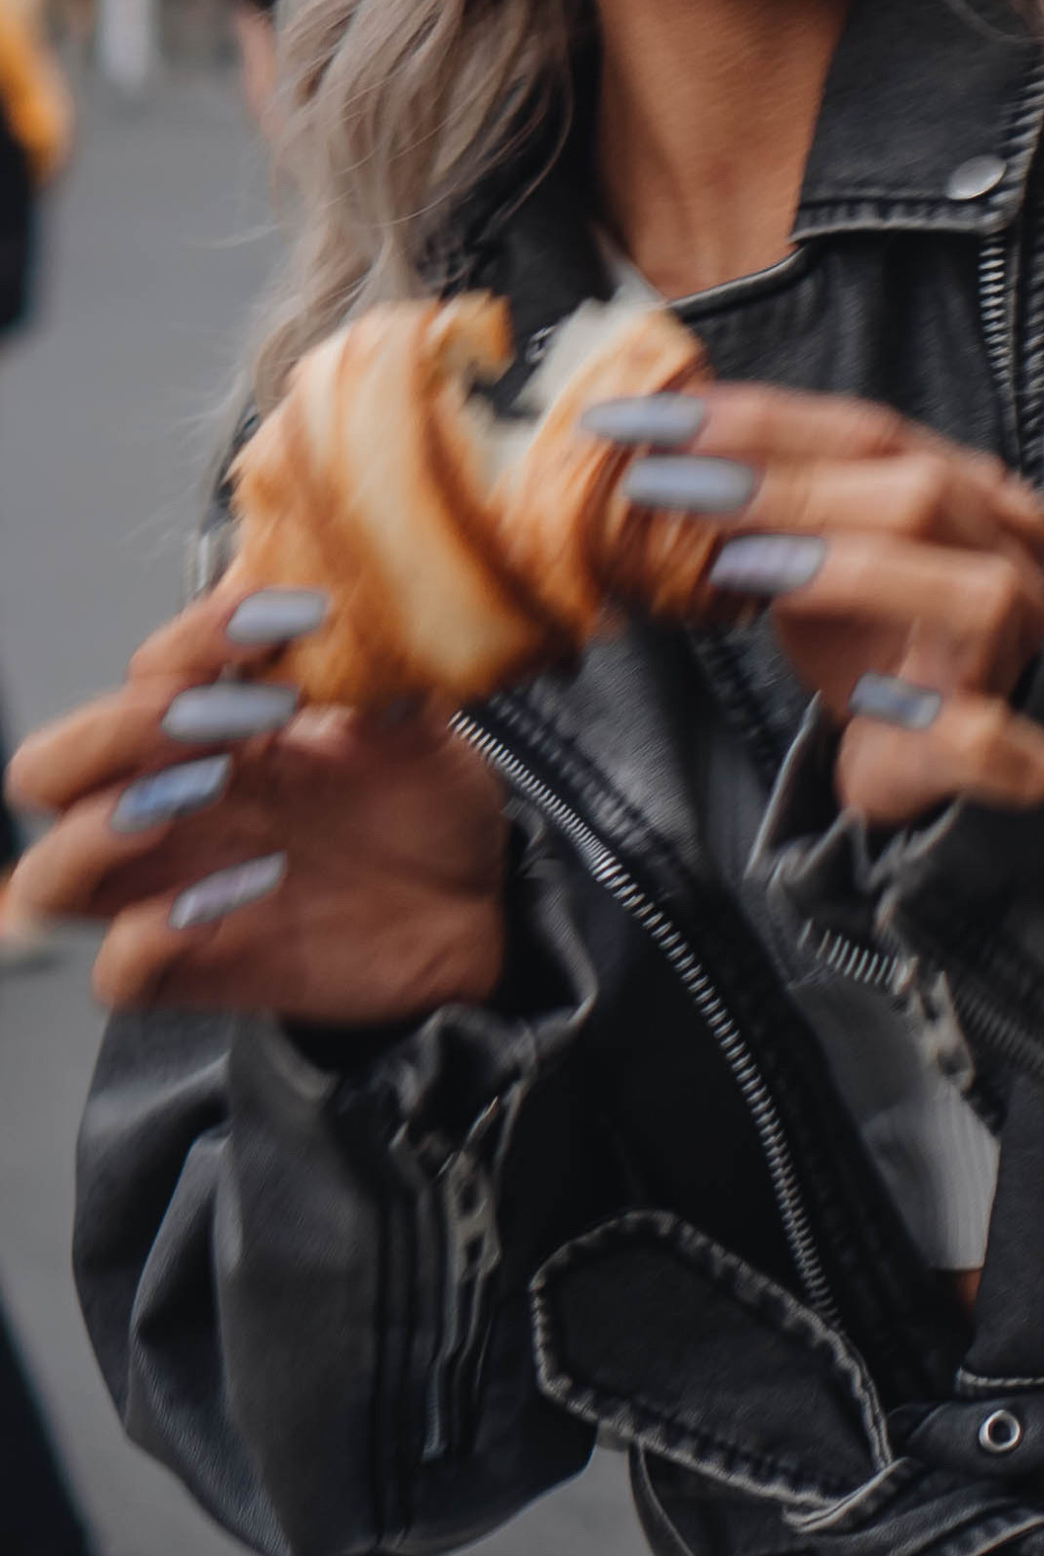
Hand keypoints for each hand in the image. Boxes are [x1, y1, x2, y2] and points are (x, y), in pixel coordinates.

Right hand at [7, 583, 508, 1018]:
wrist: (483, 905)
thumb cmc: (427, 808)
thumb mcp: (410, 719)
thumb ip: (371, 657)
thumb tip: (350, 583)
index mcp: (217, 734)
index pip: (147, 672)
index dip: (197, 638)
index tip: (283, 620)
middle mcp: (179, 809)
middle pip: (49, 770)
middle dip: (112, 732)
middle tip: (210, 715)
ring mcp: (177, 891)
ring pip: (49, 877)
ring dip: (104, 825)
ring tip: (202, 790)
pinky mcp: (205, 969)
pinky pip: (120, 972)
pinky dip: (153, 935)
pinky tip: (237, 891)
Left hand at [592, 388, 1043, 831]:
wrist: (916, 761)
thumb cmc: (867, 644)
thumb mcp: (812, 557)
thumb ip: (775, 504)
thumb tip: (668, 446)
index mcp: (970, 497)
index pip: (870, 432)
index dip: (761, 419)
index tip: (654, 418)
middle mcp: (1007, 560)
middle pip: (918, 491)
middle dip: (786, 478)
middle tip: (669, 477)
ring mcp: (1010, 653)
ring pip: (969, 593)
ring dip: (849, 572)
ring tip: (734, 563)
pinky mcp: (993, 749)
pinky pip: (980, 734)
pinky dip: (915, 711)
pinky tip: (858, 700)